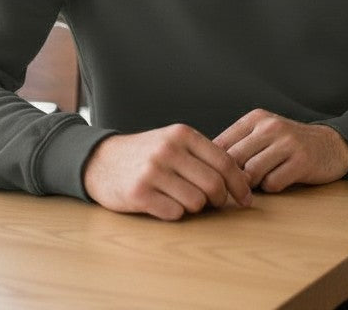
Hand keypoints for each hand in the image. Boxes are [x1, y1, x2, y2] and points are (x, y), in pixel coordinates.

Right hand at [82, 124, 252, 220]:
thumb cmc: (145, 154)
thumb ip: (202, 155)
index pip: (224, 161)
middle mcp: (168, 150)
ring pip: (196, 202)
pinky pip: (174, 213)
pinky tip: (164, 204)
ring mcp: (153, 171)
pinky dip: (175, 213)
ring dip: (196, 207)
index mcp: (182, 134)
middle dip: (220, 200)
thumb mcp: (173, 142)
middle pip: (214, 184)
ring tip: (183, 200)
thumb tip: (239, 179)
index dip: (240, 184)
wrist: (101, 161)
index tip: (247, 199)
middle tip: (216, 204)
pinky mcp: (139, 194)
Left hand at [213, 109, 347, 193]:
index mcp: (255, 118)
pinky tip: (280, 181)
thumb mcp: (262, 134)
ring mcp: (287, 142)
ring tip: (259, 184)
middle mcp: (270, 126)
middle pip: (234, 160)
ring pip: (251, 173)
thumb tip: (203, 165)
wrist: (331, 146)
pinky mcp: (301, 161)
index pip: (221, 144)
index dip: (213, 166)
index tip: (213, 180)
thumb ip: (238, 145)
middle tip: (232, 191)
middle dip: (231, 179)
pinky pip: (273, 184)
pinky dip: (272, 188)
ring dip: (252, 185)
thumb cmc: (288, 145)